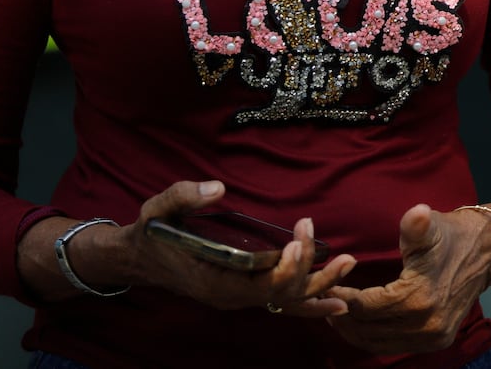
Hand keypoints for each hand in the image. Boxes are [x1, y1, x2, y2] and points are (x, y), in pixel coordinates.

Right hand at [128, 180, 355, 315]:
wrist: (142, 258)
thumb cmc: (153, 232)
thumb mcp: (158, 209)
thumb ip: (184, 196)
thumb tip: (217, 188)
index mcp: (211, 280)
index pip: (256, 287)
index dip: (283, 270)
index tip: (298, 241)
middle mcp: (229, 296)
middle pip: (279, 295)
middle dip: (310, 273)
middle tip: (335, 248)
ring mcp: (239, 296)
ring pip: (285, 301)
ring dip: (320, 287)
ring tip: (348, 267)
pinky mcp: (247, 290)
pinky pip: (282, 302)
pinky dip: (310, 302)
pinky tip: (337, 299)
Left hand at [324, 203, 490, 353]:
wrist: (487, 250)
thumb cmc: (452, 234)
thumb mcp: (431, 226)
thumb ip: (415, 226)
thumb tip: (417, 213)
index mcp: (418, 299)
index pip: (365, 305)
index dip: (341, 295)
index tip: (325, 283)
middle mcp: (424, 326)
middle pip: (367, 329)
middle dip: (341, 315)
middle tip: (322, 299)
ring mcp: (432, 337)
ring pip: (377, 342)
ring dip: (354, 330)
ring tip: (337, 311)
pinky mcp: (437, 341)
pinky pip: (393, 345)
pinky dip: (372, 337)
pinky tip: (361, 322)